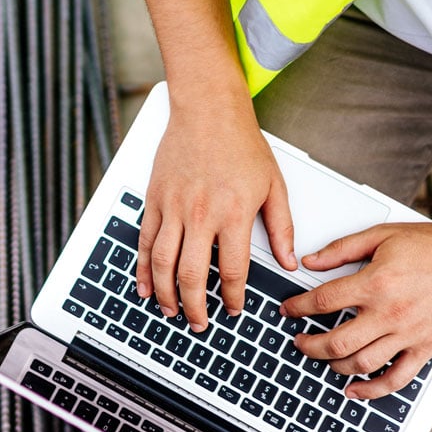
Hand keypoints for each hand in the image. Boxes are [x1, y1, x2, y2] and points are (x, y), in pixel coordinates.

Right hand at [135, 99, 296, 331]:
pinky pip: (145, 241)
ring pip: (163, 263)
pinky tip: (145, 285)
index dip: (231, 296)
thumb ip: (282, 227)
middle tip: (200, 322)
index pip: (231, 269)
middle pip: (192, 274)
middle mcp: (201, 213)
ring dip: (166, 293)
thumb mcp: (274, 185)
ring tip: (171, 310)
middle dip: (195, 306)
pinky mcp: (155, 199)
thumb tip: (288, 260)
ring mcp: (173, 207)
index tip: (233, 308)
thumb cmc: (241, 143)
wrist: (208, 109)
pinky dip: (143, 267)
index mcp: (233, 213)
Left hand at [280, 218, 431, 398]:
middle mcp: (389, 313)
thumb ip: (342, 249)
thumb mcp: (383, 235)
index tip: (288, 310)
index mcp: (375, 283)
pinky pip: (395, 378)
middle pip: (335, 341)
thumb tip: (311, 261)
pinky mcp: (425, 348)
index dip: (298, 308)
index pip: (323, 302)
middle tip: (299, 341)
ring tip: (323, 358)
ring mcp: (407, 334)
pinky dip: (371, 390)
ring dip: (333, 365)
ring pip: (360, 363)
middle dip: (309, 345)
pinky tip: (354, 391)